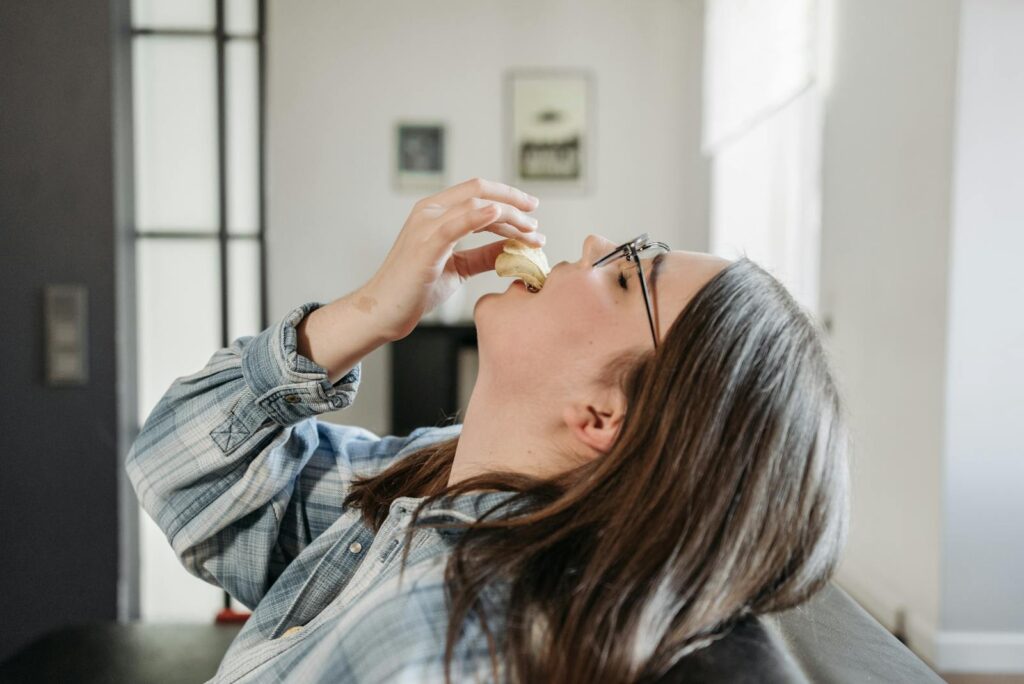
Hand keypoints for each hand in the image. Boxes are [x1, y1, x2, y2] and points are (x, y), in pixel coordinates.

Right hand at [362, 177, 543, 339]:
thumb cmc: (415, 289)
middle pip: (479, 191)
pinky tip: (500, 216)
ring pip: (476, 205)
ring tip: (531, 232)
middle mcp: (428, 211)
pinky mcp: (425, 245)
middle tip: (536, 223)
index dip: (507, 196)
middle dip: (514, 203)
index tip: (531, 210)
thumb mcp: (458, 268)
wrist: (383, 311)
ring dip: (509, 216)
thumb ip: (483, 255)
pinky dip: (481, 216)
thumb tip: (513, 248)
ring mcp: (425, 225)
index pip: (476, 191)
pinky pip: (457, 223)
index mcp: (434, 213)